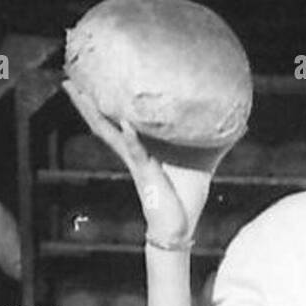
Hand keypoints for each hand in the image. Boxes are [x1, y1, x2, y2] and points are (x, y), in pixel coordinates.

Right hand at [62, 79, 234, 243]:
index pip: (115, 119)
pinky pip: (136, 152)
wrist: (180, 227)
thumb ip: (215, 141)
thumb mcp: (202, 162)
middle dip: (84, 101)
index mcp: (139, 148)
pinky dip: (131, 138)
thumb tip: (239, 123)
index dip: (101, 101)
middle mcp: (131, 153)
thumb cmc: (185, 197)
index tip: (88, 79)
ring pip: (109, 133)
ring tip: (80, 92)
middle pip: (101, 122)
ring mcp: (136, 162)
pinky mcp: (146, 174)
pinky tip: (126, 123)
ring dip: (94, 113)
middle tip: (66, 79)